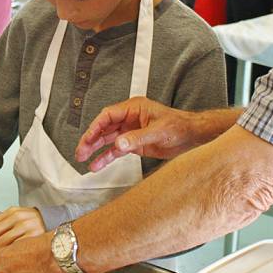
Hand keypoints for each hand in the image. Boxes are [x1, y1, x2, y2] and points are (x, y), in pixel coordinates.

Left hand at [0, 207, 44, 265]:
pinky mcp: (34, 235)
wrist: (54, 222)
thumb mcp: (18, 221)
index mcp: (12, 212)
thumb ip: (3, 229)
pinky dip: (7, 256)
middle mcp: (18, 217)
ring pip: (2, 242)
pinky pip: (15, 248)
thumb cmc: (34, 225)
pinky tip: (5, 261)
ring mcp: (27, 225)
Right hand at [75, 96, 200, 170]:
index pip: (108, 115)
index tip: (87, 138)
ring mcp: (131, 131)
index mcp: (134, 108)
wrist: (192, 136)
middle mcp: (130, 118)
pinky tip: (98, 164)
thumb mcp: (158, 132)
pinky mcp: (135, 144)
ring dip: (96, 149)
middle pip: (105, 127)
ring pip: (108, 139)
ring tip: (83, 159)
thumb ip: (136, 138)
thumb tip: (118, 144)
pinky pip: (117, 150)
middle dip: (91, 139)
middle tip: (80, 151)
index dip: (96, 126)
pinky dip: (107, 157)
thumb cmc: (179, 126)